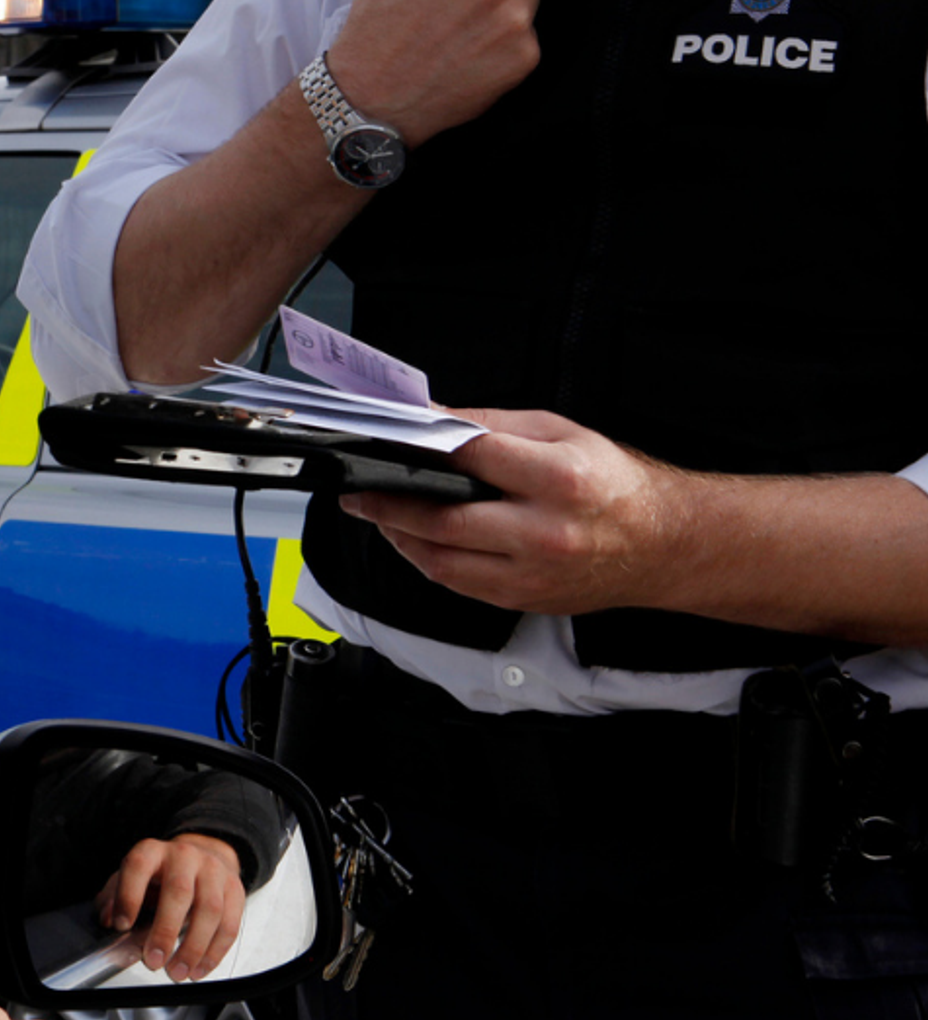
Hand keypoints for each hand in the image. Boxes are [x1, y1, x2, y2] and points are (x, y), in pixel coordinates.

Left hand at [94, 833, 245, 982]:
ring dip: (194, 947)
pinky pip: (229, 924)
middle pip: (179, 891)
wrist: (203, 855)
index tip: (121, 925)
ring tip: (178, 972)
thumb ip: (114, 896)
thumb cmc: (162, 873)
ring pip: (209, 910)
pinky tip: (199, 968)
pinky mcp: (235, 890)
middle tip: (154, 960)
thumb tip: (108, 918)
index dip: (128, 896)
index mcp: (153, 851)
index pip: (139, 866)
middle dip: (165, 930)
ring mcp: (213, 871)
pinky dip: (214, 952)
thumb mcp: (132, 877)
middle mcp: (185, 856)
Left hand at [340, 408, 678, 615]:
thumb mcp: (561, 432)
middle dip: (388, 504)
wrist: (662, 545)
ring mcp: (533, 573)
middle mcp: (544, 532)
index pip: (471, 457)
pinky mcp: (524, 599)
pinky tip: (413, 539)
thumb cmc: (613, 484)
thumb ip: (494, 425)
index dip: (422, 443)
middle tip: (357, 490)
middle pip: (444, 519)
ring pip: (440, 561)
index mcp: (559, 480)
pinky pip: (457, 584)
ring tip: (377, 513)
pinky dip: (426, 560)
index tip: (388, 436)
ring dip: (399, 536)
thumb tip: (436, 420)